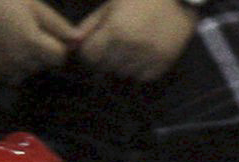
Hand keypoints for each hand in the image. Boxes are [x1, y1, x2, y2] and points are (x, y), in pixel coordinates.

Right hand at [0, 0, 78, 83]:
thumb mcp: (34, 6)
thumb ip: (58, 25)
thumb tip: (79, 40)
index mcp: (31, 42)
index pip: (59, 57)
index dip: (57, 46)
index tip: (48, 34)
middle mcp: (18, 60)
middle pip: (43, 65)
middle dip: (42, 53)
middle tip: (26, 31)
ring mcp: (3, 68)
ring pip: (28, 72)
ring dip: (27, 61)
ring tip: (13, 38)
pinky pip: (10, 75)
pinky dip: (10, 66)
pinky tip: (2, 47)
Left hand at [70, 0, 196, 81]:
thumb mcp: (111, 4)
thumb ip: (91, 24)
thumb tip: (74, 42)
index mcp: (115, 30)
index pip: (90, 56)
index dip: (89, 51)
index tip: (94, 46)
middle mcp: (131, 48)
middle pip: (105, 67)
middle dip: (104, 58)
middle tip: (112, 45)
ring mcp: (148, 57)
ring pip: (123, 73)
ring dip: (122, 64)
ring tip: (128, 48)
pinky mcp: (164, 63)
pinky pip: (143, 76)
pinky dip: (139, 69)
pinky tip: (142, 54)